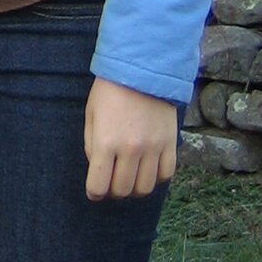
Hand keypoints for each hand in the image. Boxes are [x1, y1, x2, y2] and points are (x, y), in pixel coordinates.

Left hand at [83, 78, 177, 200]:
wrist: (142, 69)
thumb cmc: (110, 91)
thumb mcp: (91, 115)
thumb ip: (91, 145)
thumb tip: (97, 170)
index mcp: (105, 142)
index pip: (99, 185)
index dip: (94, 193)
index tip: (94, 191)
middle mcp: (130, 149)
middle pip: (122, 190)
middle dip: (113, 191)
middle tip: (111, 183)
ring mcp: (153, 148)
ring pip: (145, 188)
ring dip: (134, 188)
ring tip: (129, 177)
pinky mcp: (170, 144)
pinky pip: (165, 175)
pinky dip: (156, 177)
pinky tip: (148, 168)